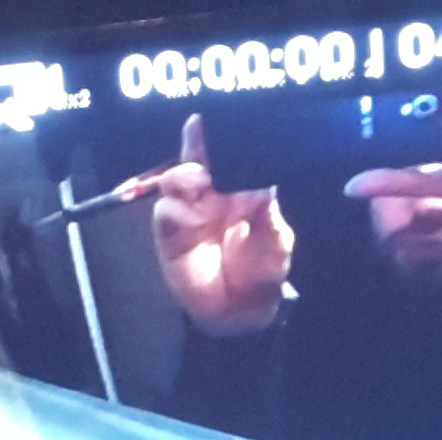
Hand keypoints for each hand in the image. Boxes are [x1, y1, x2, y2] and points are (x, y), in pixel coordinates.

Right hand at [148, 115, 293, 335]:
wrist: (242, 313)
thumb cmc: (263, 270)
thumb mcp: (276, 238)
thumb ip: (267, 212)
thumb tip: (264, 184)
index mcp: (237, 189)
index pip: (226, 157)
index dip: (215, 139)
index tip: (207, 123)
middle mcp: (209, 196)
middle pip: (194, 162)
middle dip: (194, 149)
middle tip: (201, 147)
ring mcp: (188, 215)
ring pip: (175, 183)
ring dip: (182, 176)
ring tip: (197, 179)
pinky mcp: (170, 237)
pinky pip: (166, 214)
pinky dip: (174, 208)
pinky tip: (187, 211)